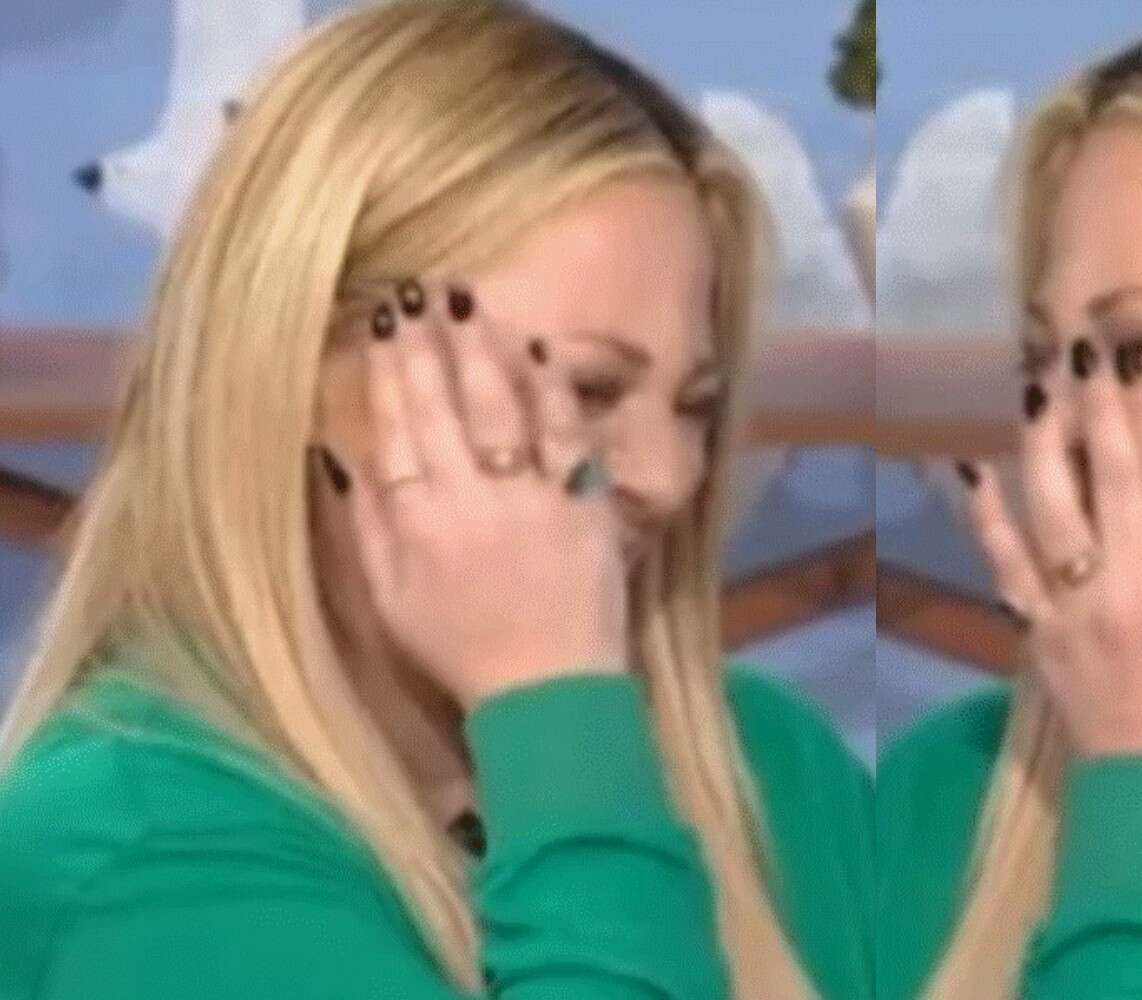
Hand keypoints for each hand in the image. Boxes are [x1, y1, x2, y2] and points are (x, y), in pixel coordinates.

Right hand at [329, 277, 626, 709]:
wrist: (549, 690)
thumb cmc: (462, 651)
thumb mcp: (390, 601)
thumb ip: (365, 526)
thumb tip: (336, 456)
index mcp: (416, 521)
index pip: (396, 429)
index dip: (387, 373)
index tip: (380, 323)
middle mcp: (469, 498)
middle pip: (444, 406)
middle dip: (428, 344)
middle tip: (418, 291)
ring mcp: (531, 497)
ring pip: (500, 408)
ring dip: (482, 349)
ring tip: (467, 300)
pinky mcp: (585, 504)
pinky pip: (565, 435)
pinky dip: (550, 391)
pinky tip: (538, 349)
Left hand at [956, 339, 1141, 767]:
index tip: (1137, 366)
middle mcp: (1129, 575)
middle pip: (1109, 474)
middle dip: (1097, 406)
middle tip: (1082, 348)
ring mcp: (1075, 601)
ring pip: (1052, 505)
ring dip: (1041, 441)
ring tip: (1036, 387)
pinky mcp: (1036, 627)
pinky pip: (1003, 564)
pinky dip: (982, 517)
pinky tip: (965, 468)